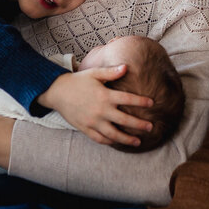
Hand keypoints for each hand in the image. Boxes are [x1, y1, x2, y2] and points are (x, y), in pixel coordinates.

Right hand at [38, 66, 152, 146]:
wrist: (57, 92)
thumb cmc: (78, 81)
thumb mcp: (94, 73)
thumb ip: (111, 72)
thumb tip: (126, 66)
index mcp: (105, 95)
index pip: (128, 99)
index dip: (141, 101)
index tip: (152, 103)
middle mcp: (100, 110)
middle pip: (125, 120)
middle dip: (139, 125)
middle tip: (151, 128)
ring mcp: (93, 121)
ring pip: (113, 134)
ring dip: (127, 139)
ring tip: (138, 142)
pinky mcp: (85, 128)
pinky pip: (100, 139)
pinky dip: (110, 142)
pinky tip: (118, 142)